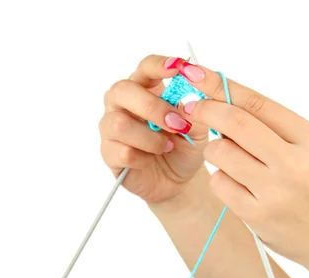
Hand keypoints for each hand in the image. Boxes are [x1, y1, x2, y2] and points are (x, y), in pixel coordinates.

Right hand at [100, 55, 209, 203]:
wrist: (178, 180)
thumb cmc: (184, 147)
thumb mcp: (199, 126)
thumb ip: (196, 108)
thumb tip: (191, 95)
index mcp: (144, 88)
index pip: (146, 67)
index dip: (160, 66)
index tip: (180, 68)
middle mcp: (121, 104)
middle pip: (123, 90)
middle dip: (153, 107)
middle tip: (177, 124)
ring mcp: (111, 129)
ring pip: (120, 124)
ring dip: (149, 137)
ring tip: (167, 147)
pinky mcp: (109, 154)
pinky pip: (122, 152)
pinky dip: (143, 157)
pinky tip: (151, 160)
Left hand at [177, 61, 308, 277]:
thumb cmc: (307, 186)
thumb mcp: (302, 149)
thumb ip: (268, 127)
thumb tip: (220, 99)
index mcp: (306, 137)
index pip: (256, 102)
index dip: (221, 86)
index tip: (196, 76)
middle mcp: (293, 162)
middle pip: (235, 122)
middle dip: (205, 110)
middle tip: (190, 108)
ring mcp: (274, 190)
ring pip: (220, 153)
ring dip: (212, 150)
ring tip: (225, 157)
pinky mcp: (256, 214)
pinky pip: (219, 183)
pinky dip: (218, 178)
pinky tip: (233, 184)